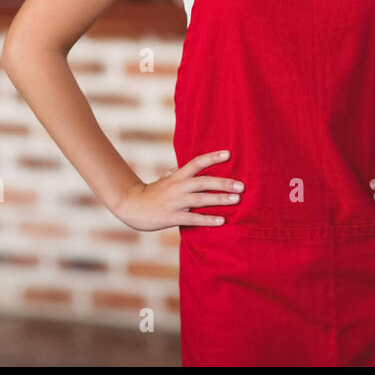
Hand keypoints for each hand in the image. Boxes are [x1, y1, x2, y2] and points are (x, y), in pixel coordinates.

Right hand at [113, 150, 243, 230]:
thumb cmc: (151, 193)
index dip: (212, 157)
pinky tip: (222, 221)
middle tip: (242, 185)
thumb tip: (186, 166)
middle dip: (224, 183)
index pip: (197, 162)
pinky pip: (193, 219)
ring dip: (220, 199)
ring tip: (237, 199)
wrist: (131, 206)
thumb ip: (177, 172)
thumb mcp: (164, 179)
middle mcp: (178, 187)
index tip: (229, 154)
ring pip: (201, 199)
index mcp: (177, 176)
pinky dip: (208, 220)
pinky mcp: (172, 217)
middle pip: (204, 181)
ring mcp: (175, 202)